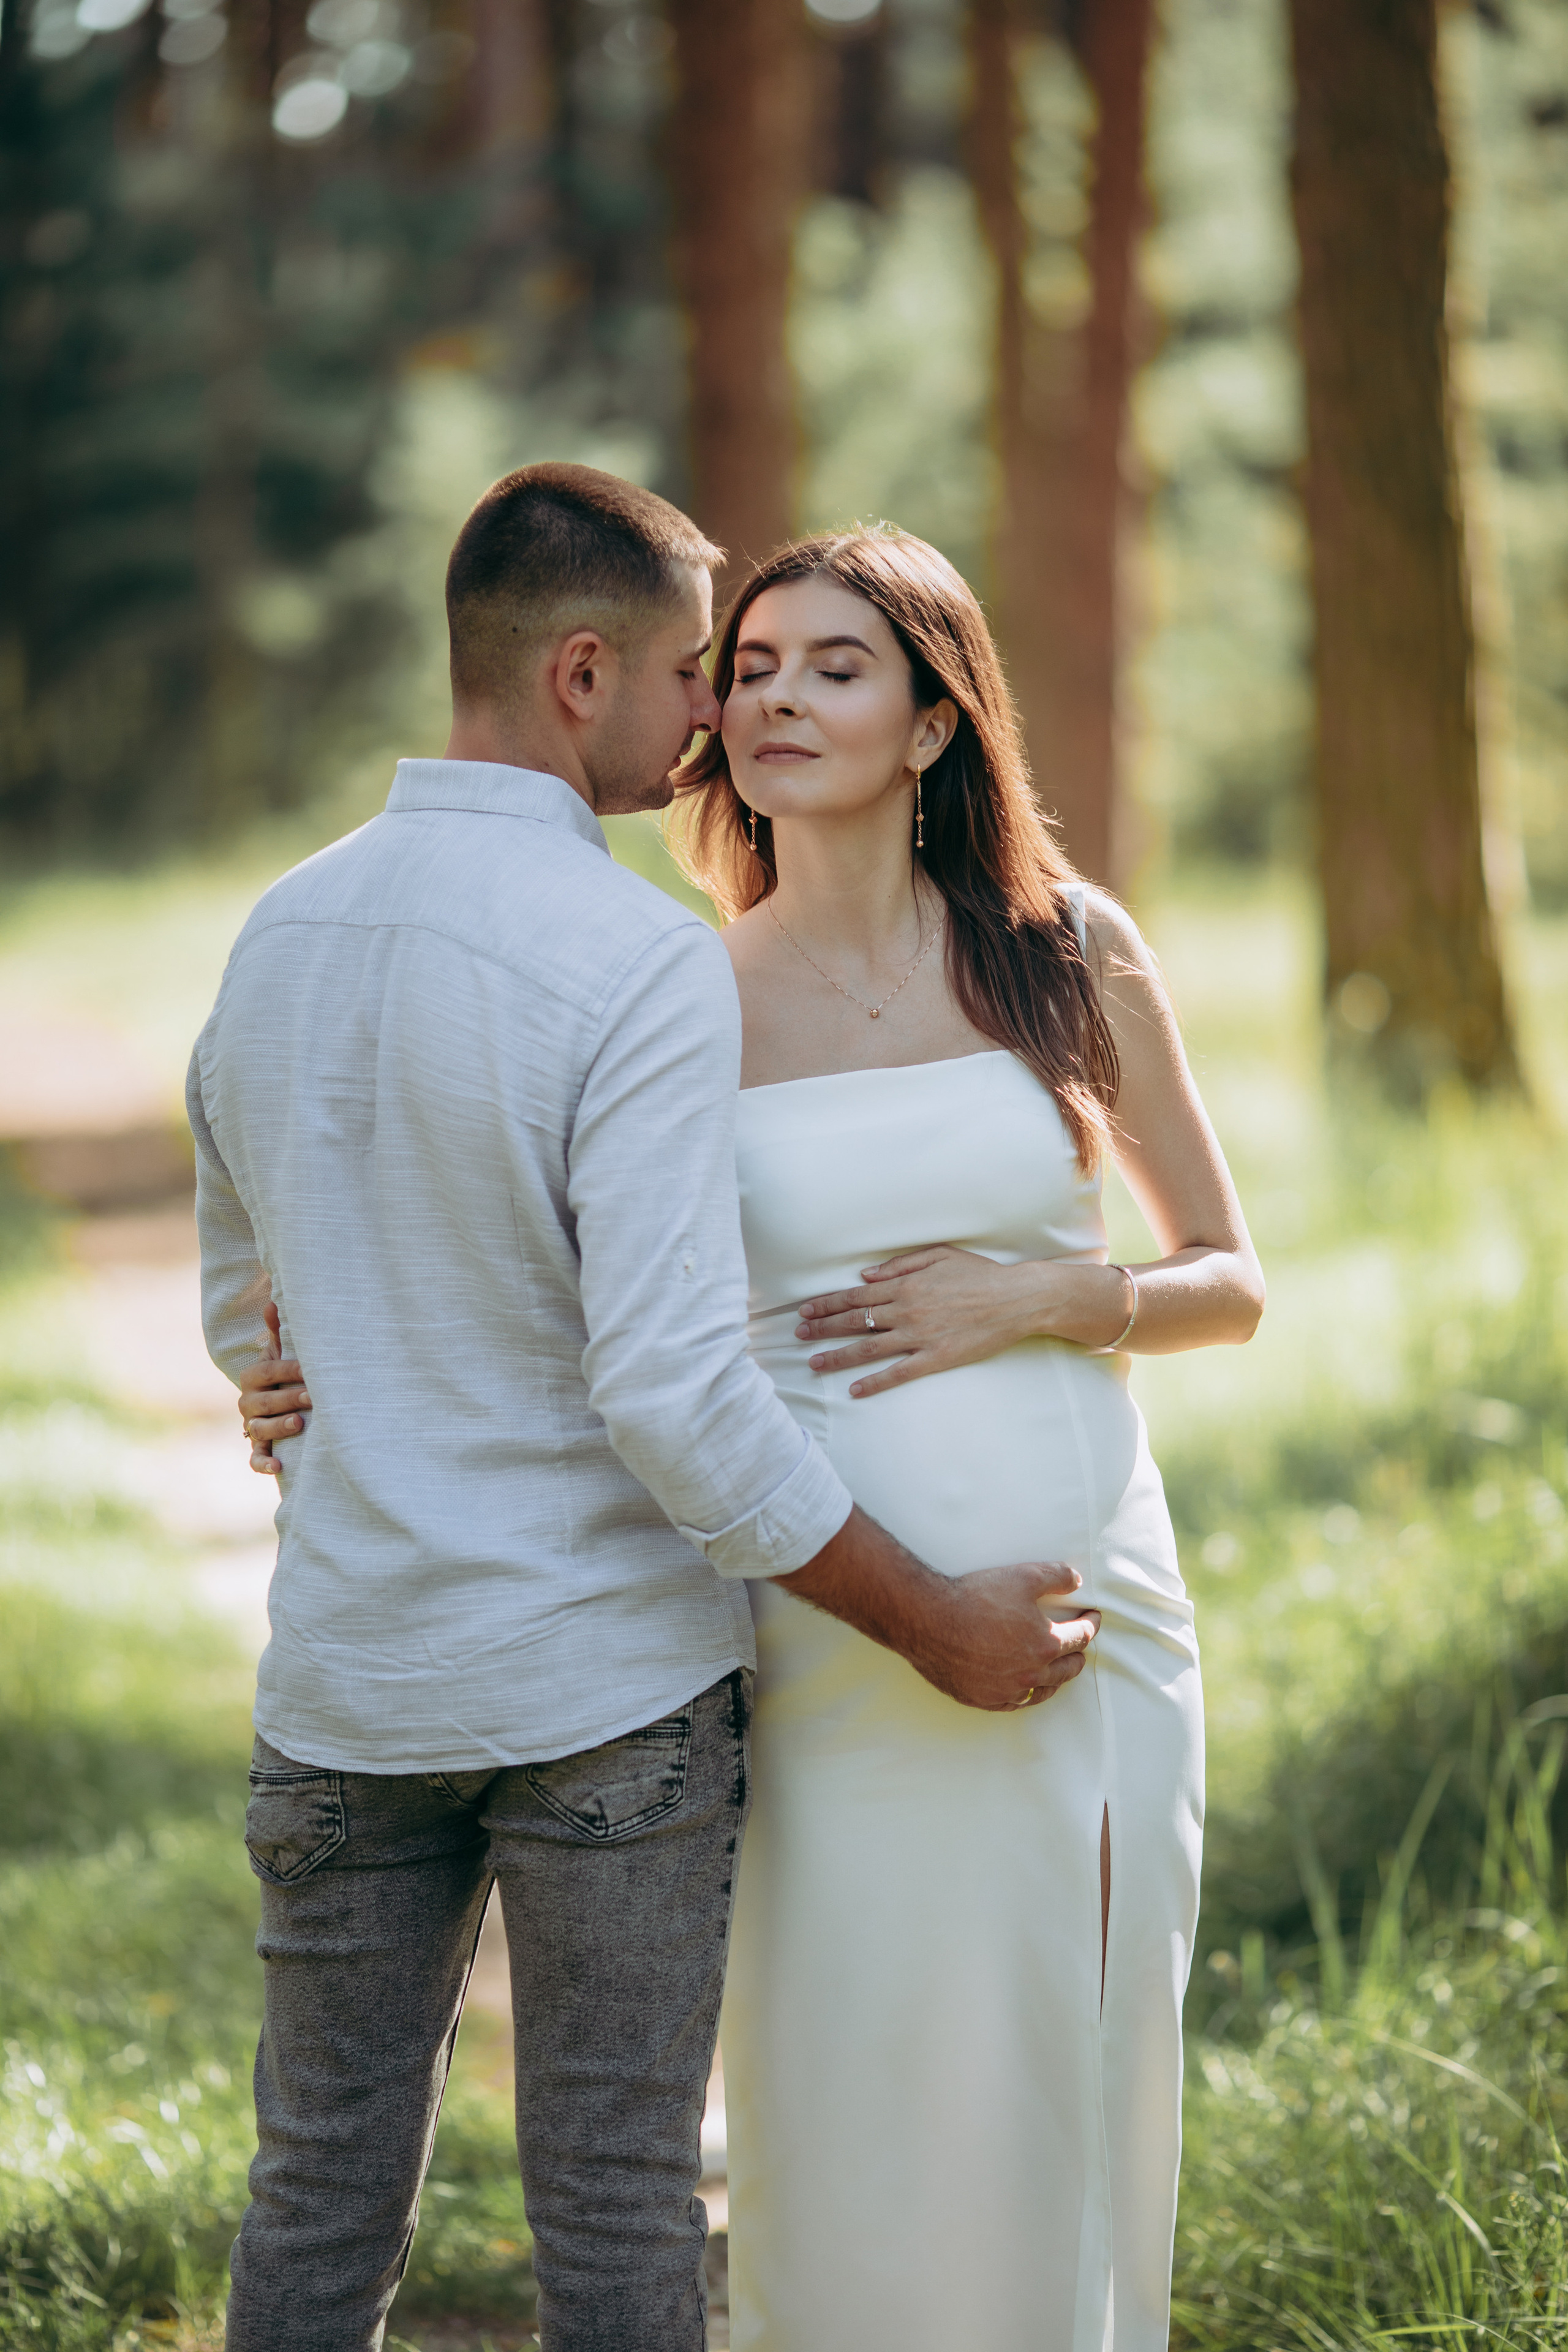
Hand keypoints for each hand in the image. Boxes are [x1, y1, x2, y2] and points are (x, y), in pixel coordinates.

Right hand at [237, 1303, 310, 1476]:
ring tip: (299, 1424)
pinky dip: (265, 1464)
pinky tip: (280, 1467)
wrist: (279, 1403)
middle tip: (312, 1397)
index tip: (309, 1370)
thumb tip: (274, 1301)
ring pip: (259, 1429)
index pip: (266, 1372)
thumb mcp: (282, 1353)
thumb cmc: (286, 1374)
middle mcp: (248, 1403)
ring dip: (278, 1427)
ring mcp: (253, 1427)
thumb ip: (279, 1331)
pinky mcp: (260, 1448)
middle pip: (263, 1402)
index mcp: (253, 1378)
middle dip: (287, 1399)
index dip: (287, 1370)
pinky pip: (256, 1459)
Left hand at [795, 1244, 1051, 1397]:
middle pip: (855, 1321)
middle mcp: (906, 1310)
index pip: (856, 1296)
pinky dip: (874, 1382)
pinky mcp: (935, 1358)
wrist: (1016, 1299)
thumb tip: (866, 1275)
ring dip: (837, 1355)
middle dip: (823, 1328)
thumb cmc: (980, 1274)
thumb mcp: (939, 1255)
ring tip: (813, 1362)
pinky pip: (898, 1373)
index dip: (827, 1303)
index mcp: (906, 1285)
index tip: (806, 1310)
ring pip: (868, 1348)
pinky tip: (854, 1390)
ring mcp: (919, 1336)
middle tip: (798, 1335)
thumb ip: (900, 1265)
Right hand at [908, 1561, 1099, 1712]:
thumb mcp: (1023, 1576)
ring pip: (1043, 1691)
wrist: (928, 1620)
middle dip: (1078, 1654)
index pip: (1081, 1637)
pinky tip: (1023, 1687)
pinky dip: (1025, 1694)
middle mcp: (1031, 1675)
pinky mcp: (983, 1699)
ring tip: (1057, 1670)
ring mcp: (1007, 1691)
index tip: (1093, 1616)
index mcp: (1046, 1645)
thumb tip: (1077, 1581)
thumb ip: (1057, 1577)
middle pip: (1068, 1669)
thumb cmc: (975, 1597)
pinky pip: (1014, 1703)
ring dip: (1055, 1679)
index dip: (1091, 1624)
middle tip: (1080, 1645)